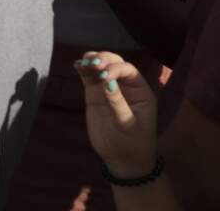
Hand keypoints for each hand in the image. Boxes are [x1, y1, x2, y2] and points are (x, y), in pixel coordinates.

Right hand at [76, 52, 159, 178]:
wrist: (123, 159)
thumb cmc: (133, 143)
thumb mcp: (129, 125)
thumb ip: (118, 103)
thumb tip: (107, 82)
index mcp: (141, 92)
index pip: (128, 71)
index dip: (116, 69)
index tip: (104, 76)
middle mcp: (125, 86)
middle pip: (114, 63)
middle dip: (104, 59)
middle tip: (93, 63)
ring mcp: (108, 89)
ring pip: (100, 67)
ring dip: (92, 61)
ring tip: (84, 62)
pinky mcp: (94, 94)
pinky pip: (88, 78)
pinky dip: (83, 70)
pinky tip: (78, 65)